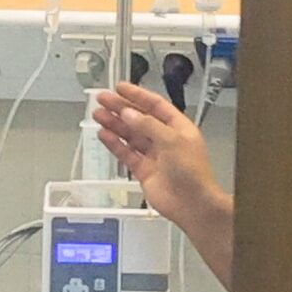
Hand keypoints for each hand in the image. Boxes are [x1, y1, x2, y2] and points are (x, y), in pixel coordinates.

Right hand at [87, 84, 232, 281]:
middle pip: (139, 118)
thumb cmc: (193, 173)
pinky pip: (126, 153)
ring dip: (114, 124)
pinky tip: (104, 134)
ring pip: (130, 135)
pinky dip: (114, 144)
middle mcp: (166, 139)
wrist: (192, 204)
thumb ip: (148, 125)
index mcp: (178, 127)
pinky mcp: (144, 171)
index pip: (155, 105)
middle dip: (120, 108)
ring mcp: (154, 155)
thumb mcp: (172, 140)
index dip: (137, 95)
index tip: (120, 88)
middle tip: (102, 99)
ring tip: (98, 114)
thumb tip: (129, 113)